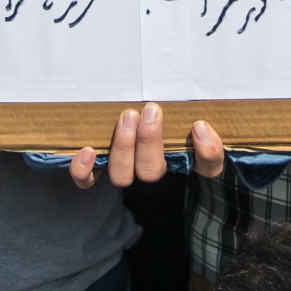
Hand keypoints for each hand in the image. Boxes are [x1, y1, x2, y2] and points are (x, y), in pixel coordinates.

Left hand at [65, 103, 226, 188]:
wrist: (128, 116)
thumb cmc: (162, 117)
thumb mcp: (188, 120)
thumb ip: (202, 126)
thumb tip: (200, 126)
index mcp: (182, 159)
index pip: (206, 167)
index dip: (206, 152)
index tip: (199, 125)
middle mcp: (152, 169)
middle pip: (152, 171)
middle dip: (150, 141)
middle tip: (151, 110)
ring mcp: (124, 170)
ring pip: (122, 175)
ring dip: (124, 147)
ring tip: (128, 116)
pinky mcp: (96, 170)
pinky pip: (87, 180)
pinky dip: (84, 170)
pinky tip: (88, 150)